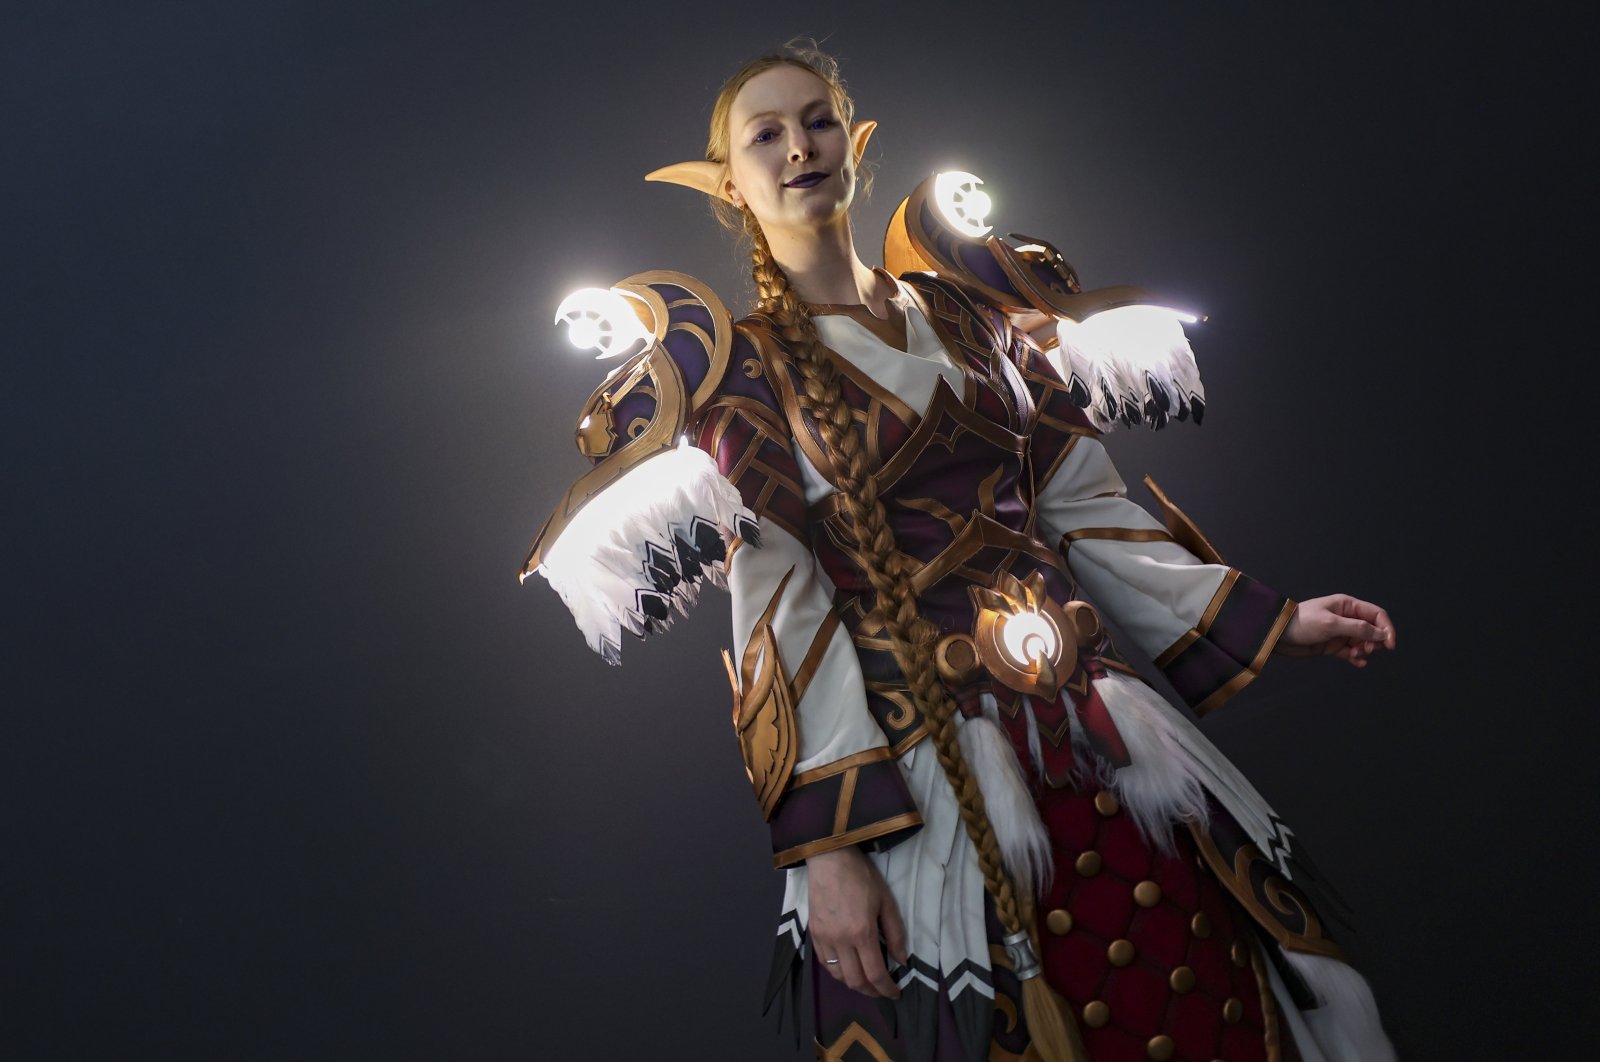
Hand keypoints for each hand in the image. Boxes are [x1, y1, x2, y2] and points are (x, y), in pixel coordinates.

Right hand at [807, 845, 907, 998]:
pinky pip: (824, 963)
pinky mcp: (813, 933)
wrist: (830, 858)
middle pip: (855, 981)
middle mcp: (841, 940)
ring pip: (838, 976)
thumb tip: (901, 960)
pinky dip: (838, 972)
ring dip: (853, 984)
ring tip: (866, 981)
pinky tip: (847, 967)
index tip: (895, 993)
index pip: (875, 973)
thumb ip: (895, 933)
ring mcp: (824, 938)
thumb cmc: (862, 876)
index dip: (887, 989)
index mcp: (862, 932)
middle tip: (882, 990)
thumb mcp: (886, 901)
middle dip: (871, 992)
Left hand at [1275, 594, 1395, 666]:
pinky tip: (1358, 662)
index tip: (1389, 645)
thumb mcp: (1331, 624)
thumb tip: (1382, 634)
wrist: (1277, 635)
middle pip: (1372, 629)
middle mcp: (1346, 617)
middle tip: (1366, 650)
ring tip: (1356, 655)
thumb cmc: (1302, 623)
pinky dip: (1356, 657)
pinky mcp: (1332, 645)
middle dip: (1374, 641)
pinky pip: (1351, 652)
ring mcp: (1339, 632)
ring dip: (1364, 650)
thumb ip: (1358, 629)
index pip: (1376, 615)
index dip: (1386, 628)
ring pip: (1363, 642)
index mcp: (1347, 606)